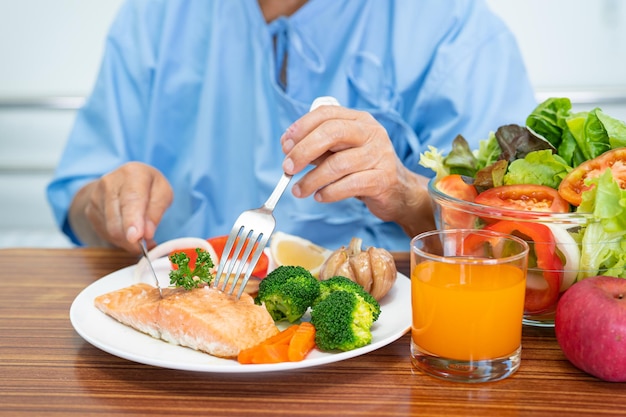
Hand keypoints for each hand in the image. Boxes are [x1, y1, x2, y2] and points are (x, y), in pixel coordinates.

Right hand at [68, 162, 172, 253]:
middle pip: (117, 219)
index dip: (133, 220)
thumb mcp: (163, 193)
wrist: (123, 181)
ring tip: (140, 236)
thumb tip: (147, 233)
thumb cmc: (148, 187)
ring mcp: (96, 197)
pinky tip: (127, 231)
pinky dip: (120, 239)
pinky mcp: (90, 211)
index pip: (131, 199)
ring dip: (128, 241)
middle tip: (145, 246)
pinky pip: (105, 233)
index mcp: (132, 173)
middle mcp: (110, 182)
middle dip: (131, 238)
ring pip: (111, 230)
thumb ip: (156, 212)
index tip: (136, 237)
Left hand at [280, 105, 433, 236]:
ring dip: (312, 179)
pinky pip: (350, 185)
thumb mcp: (341, 152)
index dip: (301, 127)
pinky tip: (320, 197)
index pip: (326, 114)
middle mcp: (371, 133)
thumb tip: (289, 150)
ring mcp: (380, 155)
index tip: (284, 145)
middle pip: (332, 133)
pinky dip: (330, 192)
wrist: (398, 191)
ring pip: (338, 164)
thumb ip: (319, 148)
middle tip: (287, 168)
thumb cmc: (363, 168)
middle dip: (304, 150)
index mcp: (359, 120)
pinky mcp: (383, 178)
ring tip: (298, 191)